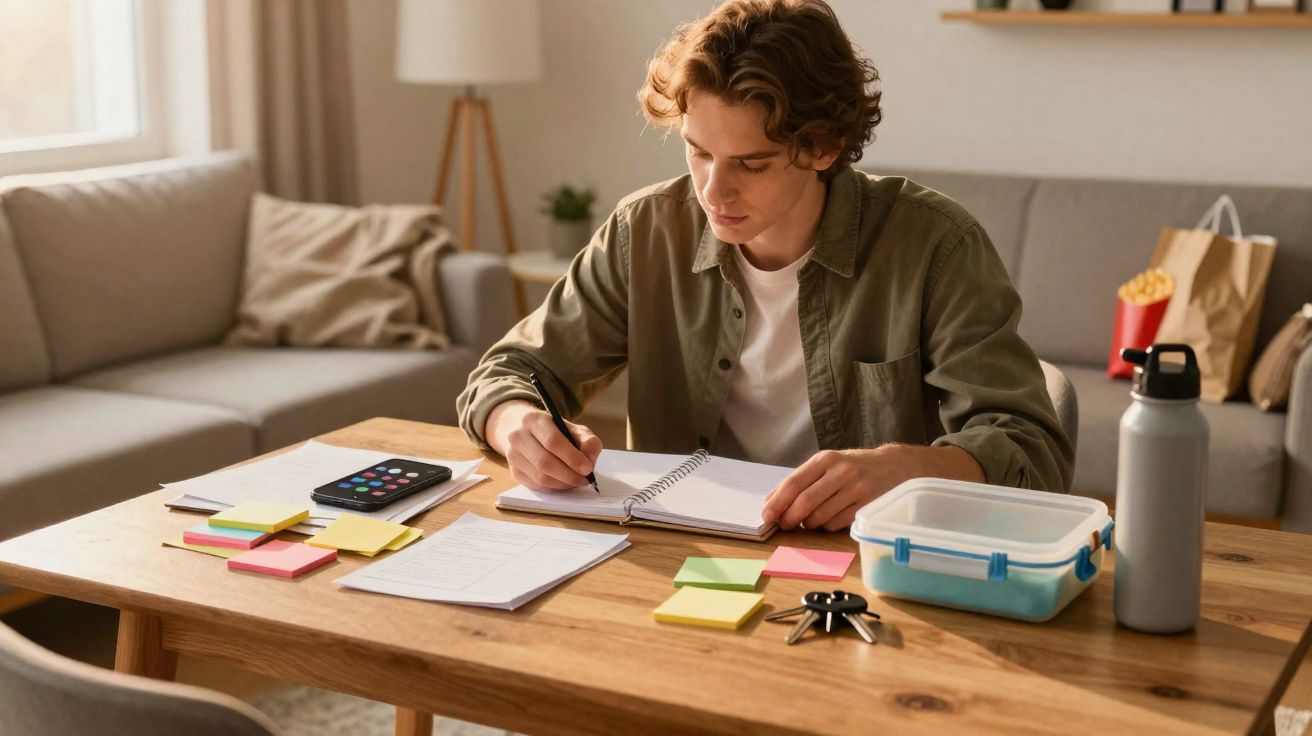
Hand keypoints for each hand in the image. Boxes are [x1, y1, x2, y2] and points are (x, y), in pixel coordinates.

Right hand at [485, 400, 602, 490]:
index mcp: (534, 419)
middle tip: (585, 479)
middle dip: (569, 474)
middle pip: (544, 462)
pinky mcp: (514, 471)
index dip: (571, 457)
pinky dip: (554, 488)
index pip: (552, 441)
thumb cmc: (554, 431)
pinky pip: (536, 485)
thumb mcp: (574, 429)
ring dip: (563, 483)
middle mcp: (518, 436)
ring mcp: (512, 455)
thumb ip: (588, 441)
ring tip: (577, 481)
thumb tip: (589, 461)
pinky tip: (564, 483)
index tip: (587, 468)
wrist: (525, 431)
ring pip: (540, 477)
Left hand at [761, 445, 983, 530]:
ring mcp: (856, 489)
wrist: (897, 466)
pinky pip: (836, 524)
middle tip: (785, 525)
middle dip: (790, 518)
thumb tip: (770, 502)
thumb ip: (802, 480)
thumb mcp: (828, 465)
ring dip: (810, 523)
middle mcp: (840, 472)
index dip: (776, 503)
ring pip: (819, 517)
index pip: (793, 484)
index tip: (765, 516)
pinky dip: (827, 526)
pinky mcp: (867, 505)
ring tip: (812, 518)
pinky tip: (831, 518)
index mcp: (825, 460)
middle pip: (804, 503)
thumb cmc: (855, 467)